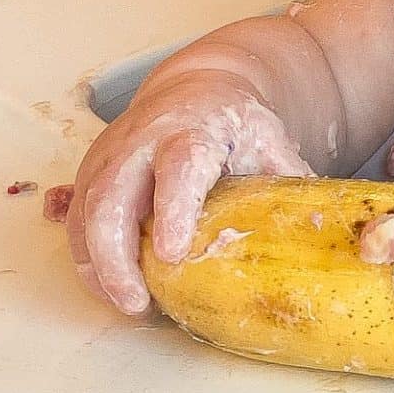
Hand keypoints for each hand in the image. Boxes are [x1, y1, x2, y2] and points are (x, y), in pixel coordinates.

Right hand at [68, 70, 307, 315]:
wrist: (194, 89)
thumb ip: (287, 184)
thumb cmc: (233, 124)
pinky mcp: (91, 173)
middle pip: (111, 196)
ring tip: (126, 303)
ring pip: (85, 212)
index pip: (179, 169)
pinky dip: (89, 259)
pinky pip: (76, 220)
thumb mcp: (270, 142)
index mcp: (192, 132)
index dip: (172, 210)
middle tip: (137, 302)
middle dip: (116, 256)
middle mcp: (140, 142)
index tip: (171, 253)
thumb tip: (317, 235)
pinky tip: (110, 288)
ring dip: (98, 265)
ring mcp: (109, 157)